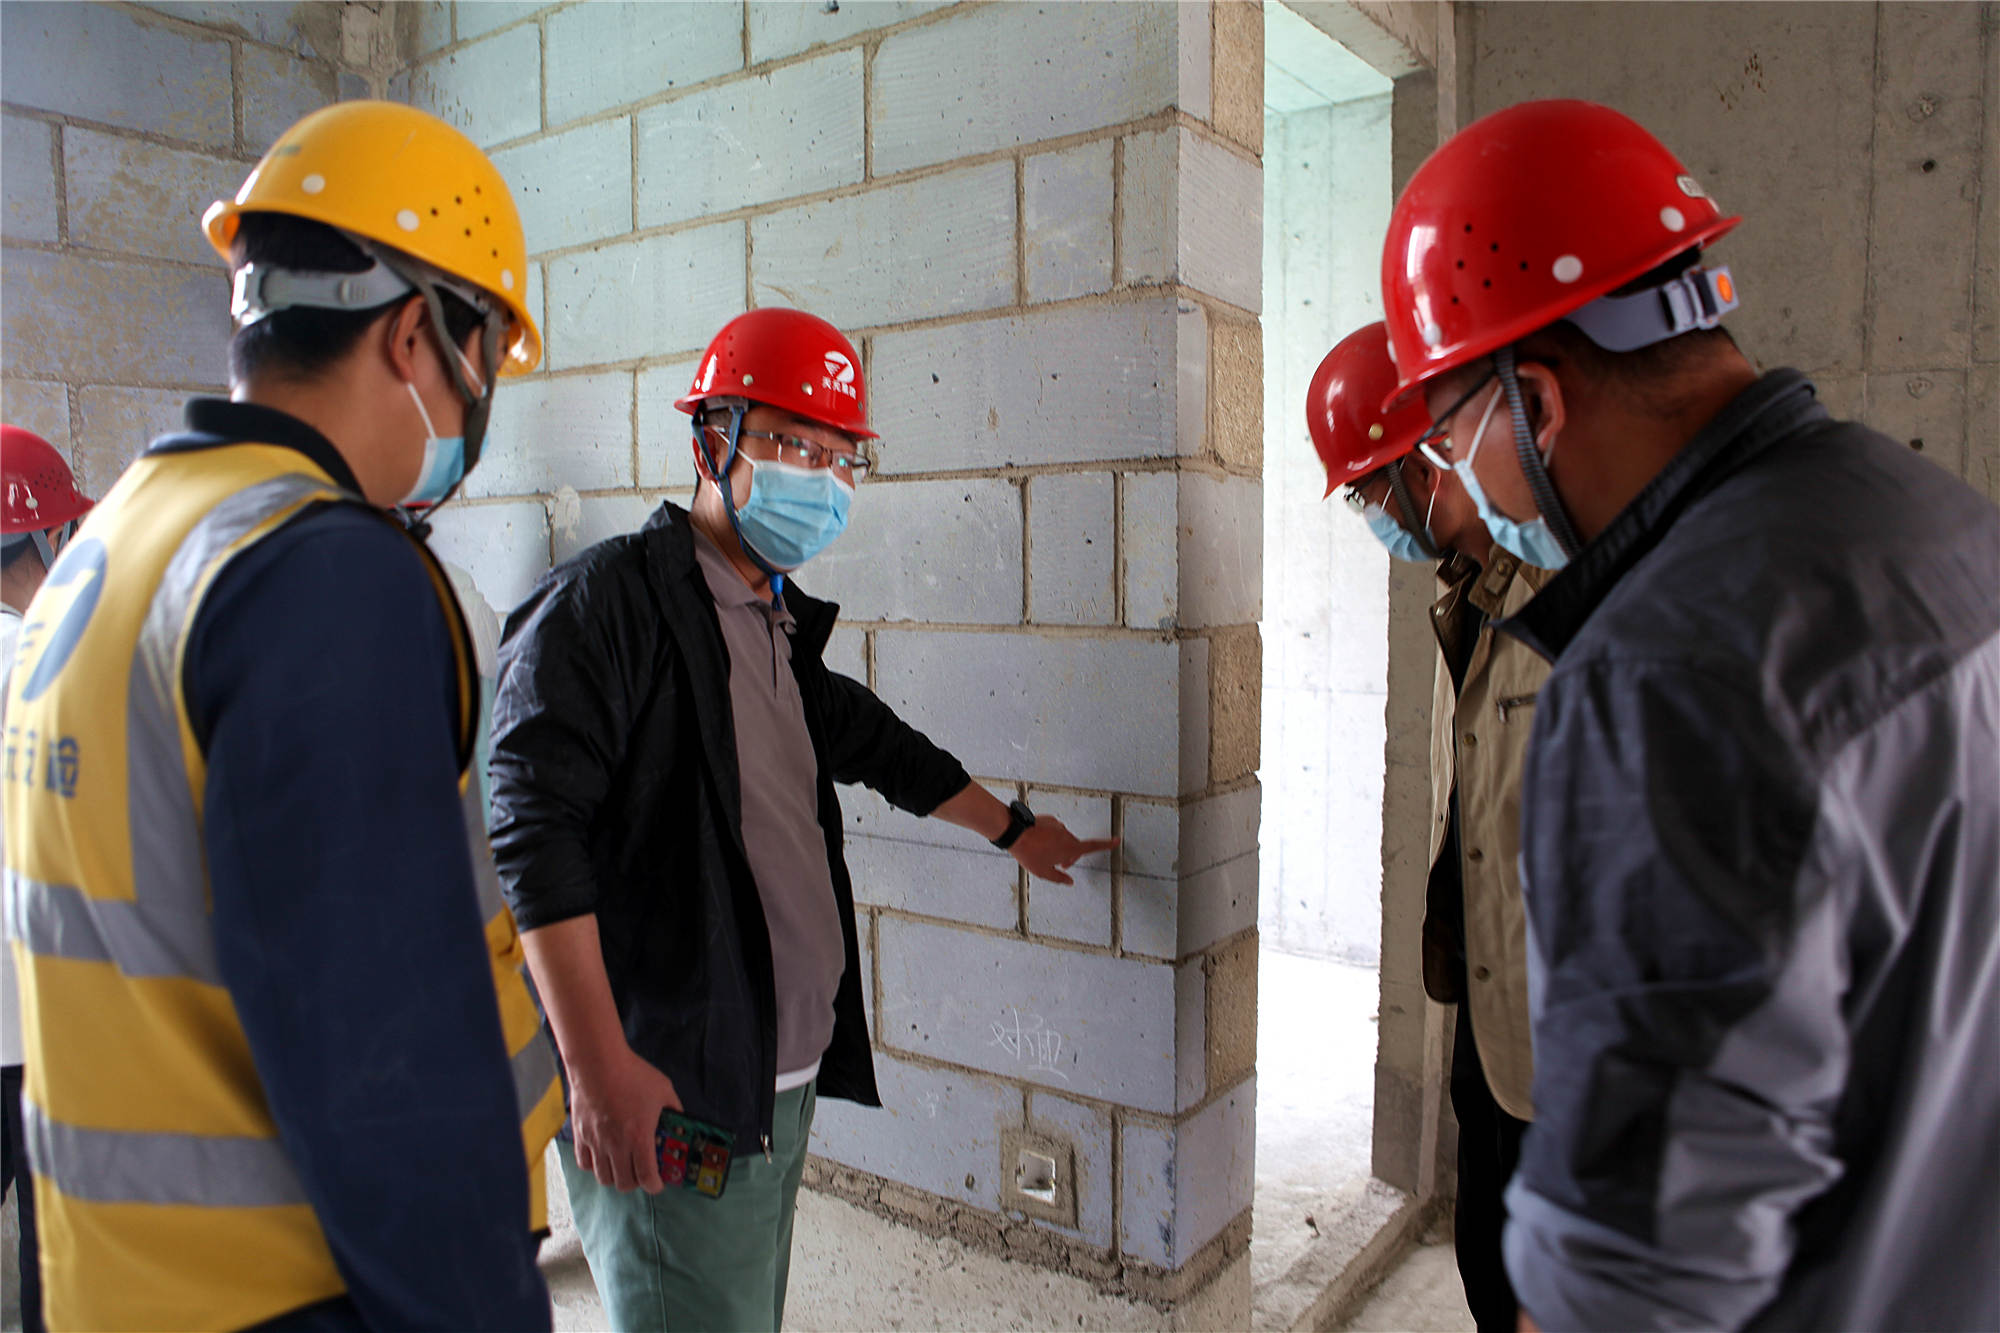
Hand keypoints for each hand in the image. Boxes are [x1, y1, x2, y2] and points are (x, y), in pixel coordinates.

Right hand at [568, 1045, 682, 1193]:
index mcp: (639, 1138)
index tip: (658, 1184)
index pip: (646, 1177)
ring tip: (621, 1167)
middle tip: (640, 1173)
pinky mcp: (580, 1135)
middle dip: (635, 1183)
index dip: (654, 1185)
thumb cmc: (633, 1074)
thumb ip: (675, 1108)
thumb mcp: (663, 1089)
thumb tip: (681, 1119)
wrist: (598, 1062)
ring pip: (603, 1177)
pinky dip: (594, 1166)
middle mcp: (616, 1145)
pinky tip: (601, 1156)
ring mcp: (596, 1142)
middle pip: (623, 1183)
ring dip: (615, 1177)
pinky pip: (584, 1163)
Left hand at [1008, 816, 1116, 884]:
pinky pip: (1053, 830)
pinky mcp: (1049, 820)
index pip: (1093, 847)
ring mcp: (1058, 826)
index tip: (1116, 840)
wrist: (1015, 833)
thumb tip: (1070, 881)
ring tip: (1041, 853)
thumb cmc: (1029, 853)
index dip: (1107, 845)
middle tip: (1060, 865)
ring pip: (1063, 839)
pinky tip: (1038, 843)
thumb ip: (1060, 877)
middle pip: (1075, 847)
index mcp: (1070, 848)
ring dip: (1058, 847)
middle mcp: (1067, 835)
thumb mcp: (1044, 872)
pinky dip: (1050, 838)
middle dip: (1070, 856)